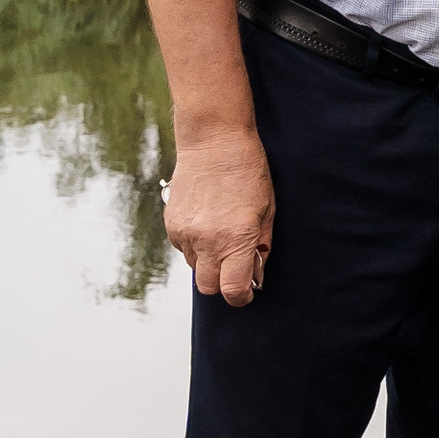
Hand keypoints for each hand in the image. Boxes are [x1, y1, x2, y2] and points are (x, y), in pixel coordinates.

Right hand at [164, 129, 275, 304]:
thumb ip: (261, 245)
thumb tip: (256, 272)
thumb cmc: (248, 172)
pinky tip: (206, 222)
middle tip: (235, 268)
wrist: (214, 141)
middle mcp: (208, 241)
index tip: (248, 291)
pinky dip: (194, 245)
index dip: (242, 296)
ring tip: (221, 235)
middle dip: (222, 283)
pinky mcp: (171, 223)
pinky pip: (182, 248)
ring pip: (194, 267)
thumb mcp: (267, 209)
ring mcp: (185, 233)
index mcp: (236, 239)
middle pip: (209, 287)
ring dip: (208, 262)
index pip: (233, 290)